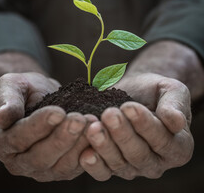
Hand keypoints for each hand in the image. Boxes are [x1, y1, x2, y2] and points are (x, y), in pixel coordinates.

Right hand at [0, 72, 92, 180]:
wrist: (37, 97)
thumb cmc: (22, 90)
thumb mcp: (10, 86)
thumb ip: (6, 100)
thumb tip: (3, 117)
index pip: (17, 138)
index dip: (39, 126)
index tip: (58, 111)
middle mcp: (16, 160)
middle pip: (39, 157)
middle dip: (62, 138)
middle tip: (79, 119)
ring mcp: (38, 168)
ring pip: (59, 165)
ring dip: (77, 146)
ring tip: (92, 125)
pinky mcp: (59, 168)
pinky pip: (74, 166)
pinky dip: (87, 152)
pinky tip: (98, 135)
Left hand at [79, 73, 193, 180]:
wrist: (134, 93)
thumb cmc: (154, 91)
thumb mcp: (171, 91)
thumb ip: (175, 105)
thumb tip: (175, 121)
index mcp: (177, 146)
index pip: (162, 140)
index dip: (145, 125)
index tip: (129, 107)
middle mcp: (156, 161)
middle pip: (139, 154)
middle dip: (122, 134)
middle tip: (109, 114)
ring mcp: (133, 166)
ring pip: (119, 164)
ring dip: (105, 146)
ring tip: (94, 128)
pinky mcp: (112, 166)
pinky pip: (103, 171)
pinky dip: (93, 163)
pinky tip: (85, 152)